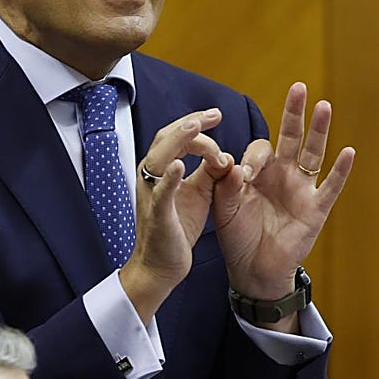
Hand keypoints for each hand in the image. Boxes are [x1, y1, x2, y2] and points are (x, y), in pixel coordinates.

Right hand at [119, 108, 233, 322]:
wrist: (162, 264)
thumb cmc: (179, 225)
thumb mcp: (200, 191)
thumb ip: (210, 170)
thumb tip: (225, 154)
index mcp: (163, 169)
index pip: (177, 136)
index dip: (196, 123)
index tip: (216, 116)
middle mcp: (153, 176)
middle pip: (166, 138)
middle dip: (190, 123)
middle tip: (214, 114)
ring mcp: (152, 194)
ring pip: (159, 158)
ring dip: (179, 141)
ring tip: (196, 126)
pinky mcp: (158, 215)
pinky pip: (160, 193)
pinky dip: (169, 178)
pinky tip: (180, 165)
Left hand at [212, 83, 355, 325]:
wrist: (253, 269)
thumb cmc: (237, 236)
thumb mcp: (224, 208)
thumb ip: (225, 185)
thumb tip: (231, 164)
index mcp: (259, 171)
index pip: (260, 149)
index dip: (253, 158)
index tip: (244, 175)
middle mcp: (283, 174)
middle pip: (291, 137)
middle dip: (294, 112)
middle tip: (299, 87)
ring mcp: (302, 189)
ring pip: (314, 153)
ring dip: (319, 130)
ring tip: (324, 106)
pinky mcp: (315, 209)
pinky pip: (330, 186)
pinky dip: (341, 171)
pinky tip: (349, 152)